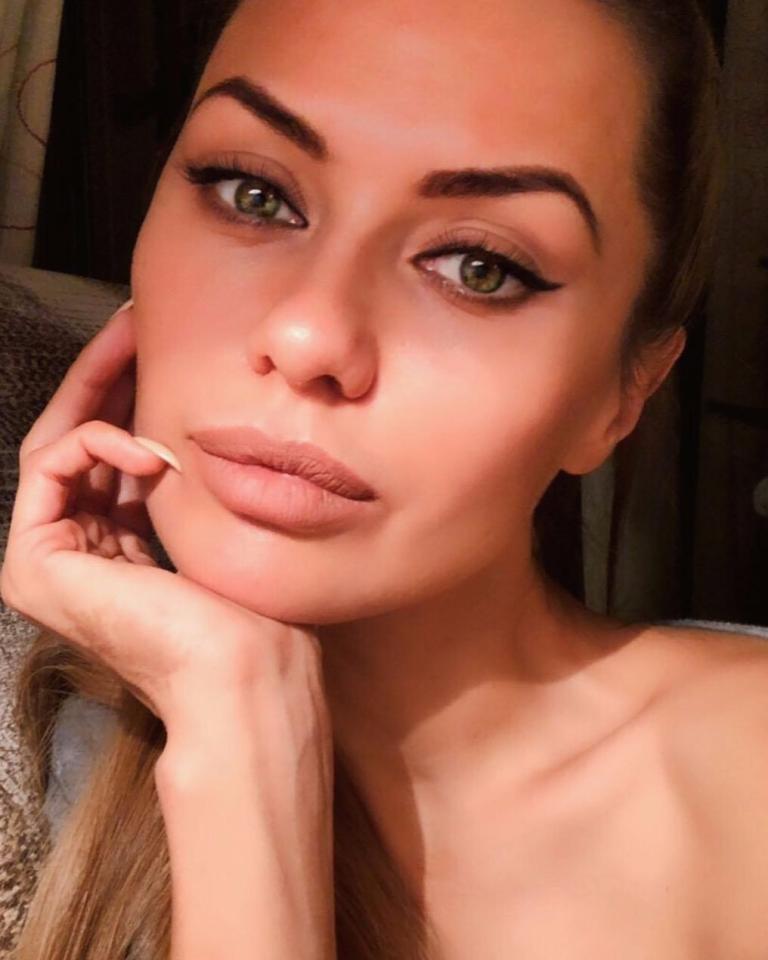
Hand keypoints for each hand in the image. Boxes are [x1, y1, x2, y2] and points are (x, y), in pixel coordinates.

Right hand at [0, 301, 322, 730]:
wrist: (244, 668)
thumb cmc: (246, 607)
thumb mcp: (206, 518)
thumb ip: (176, 476)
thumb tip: (181, 421)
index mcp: (112, 549)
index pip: (106, 454)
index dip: (125, 392)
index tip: (152, 339)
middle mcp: (73, 553)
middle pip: (76, 441)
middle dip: (105, 375)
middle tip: (133, 318)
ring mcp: (46, 562)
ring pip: (59, 444)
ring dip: (99, 387)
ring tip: (135, 341)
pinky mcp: (33, 564)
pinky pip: (52, 466)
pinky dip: (97, 443)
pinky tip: (150, 451)